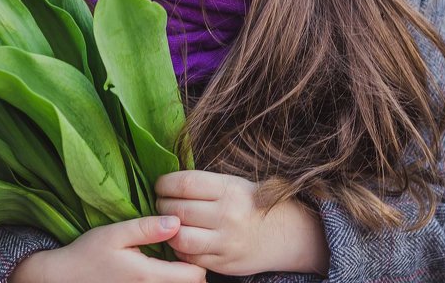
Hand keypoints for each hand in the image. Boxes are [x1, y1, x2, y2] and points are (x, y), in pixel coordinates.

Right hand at [9, 215, 207, 282]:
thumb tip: (177, 222)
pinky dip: (165, 282)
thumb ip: (147, 228)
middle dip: (191, 270)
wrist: (63, 278)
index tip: (184, 244)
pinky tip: (154, 272)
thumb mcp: (115, 234)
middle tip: (179, 251)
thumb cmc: (87, 253)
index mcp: (148, 276)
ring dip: (178, 278)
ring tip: (168, 261)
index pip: (194, 276)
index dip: (196, 258)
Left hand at [155, 170, 328, 276]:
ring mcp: (226, 241)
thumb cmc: (250, 204)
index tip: (160, 185)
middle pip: (179, 209)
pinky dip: (179, 248)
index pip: (185, 183)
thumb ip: (205, 184)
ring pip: (181, 237)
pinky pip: (190, 257)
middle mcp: (228, 215)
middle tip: (160, 203)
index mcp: (230, 189)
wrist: (284, 234)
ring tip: (167, 222)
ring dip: (167, 229)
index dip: (165, 183)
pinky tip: (179, 238)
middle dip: (162, 205)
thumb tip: (167, 181)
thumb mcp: (234, 185)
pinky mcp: (224, 262)